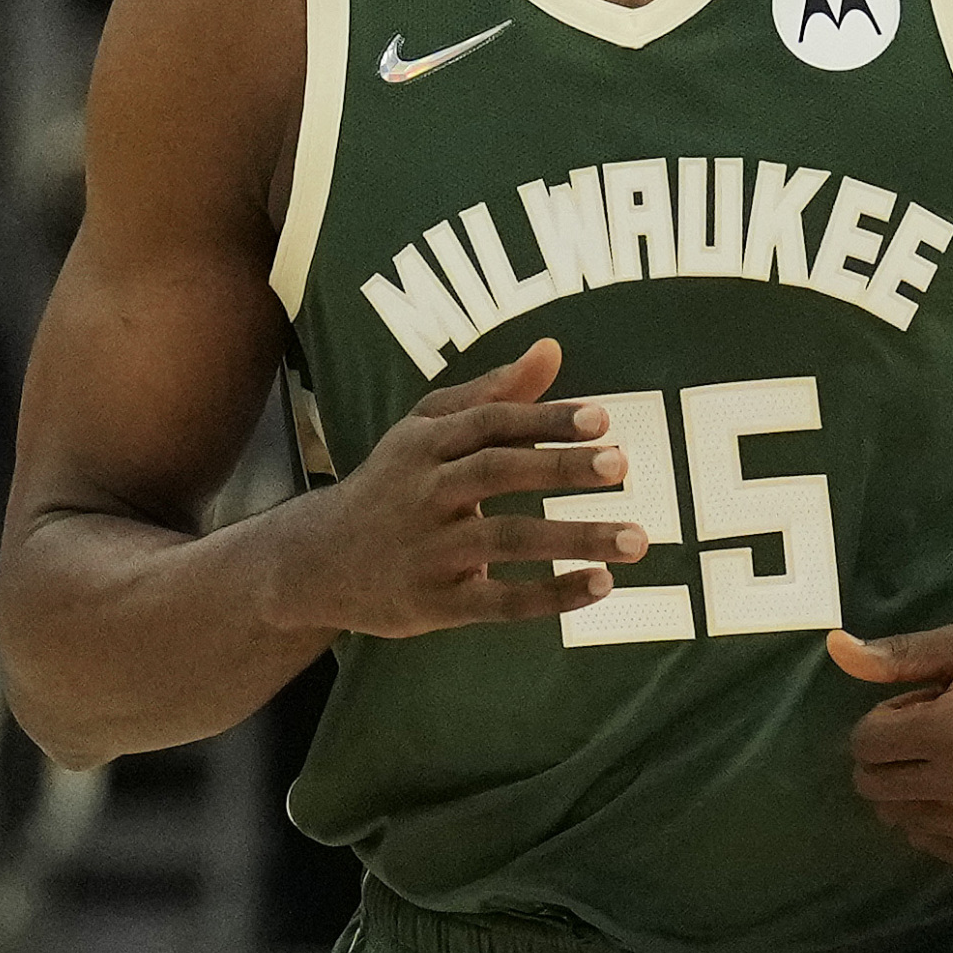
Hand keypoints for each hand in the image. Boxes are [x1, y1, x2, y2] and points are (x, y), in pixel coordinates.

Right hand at [261, 339, 646, 638]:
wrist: (315, 562)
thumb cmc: (394, 482)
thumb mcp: (428, 430)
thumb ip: (492, 392)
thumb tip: (552, 348)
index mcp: (426, 444)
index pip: (490, 424)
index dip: (544, 419)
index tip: (602, 420)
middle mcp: (424, 493)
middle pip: (497, 473)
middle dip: (560, 467)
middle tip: (623, 465)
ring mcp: (428, 551)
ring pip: (505, 539)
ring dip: (573, 539)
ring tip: (637, 539)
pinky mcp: (434, 603)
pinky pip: (499, 601)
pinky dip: (551, 596)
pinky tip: (601, 585)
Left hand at [829, 624, 952, 868]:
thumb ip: (902, 654)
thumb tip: (836, 649)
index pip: (866, 743)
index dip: (884, 720)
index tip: (919, 707)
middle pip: (875, 785)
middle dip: (891, 757)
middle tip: (935, 734)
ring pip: (899, 818)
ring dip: (913, 789)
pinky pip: (932, 843)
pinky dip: (937, 818)